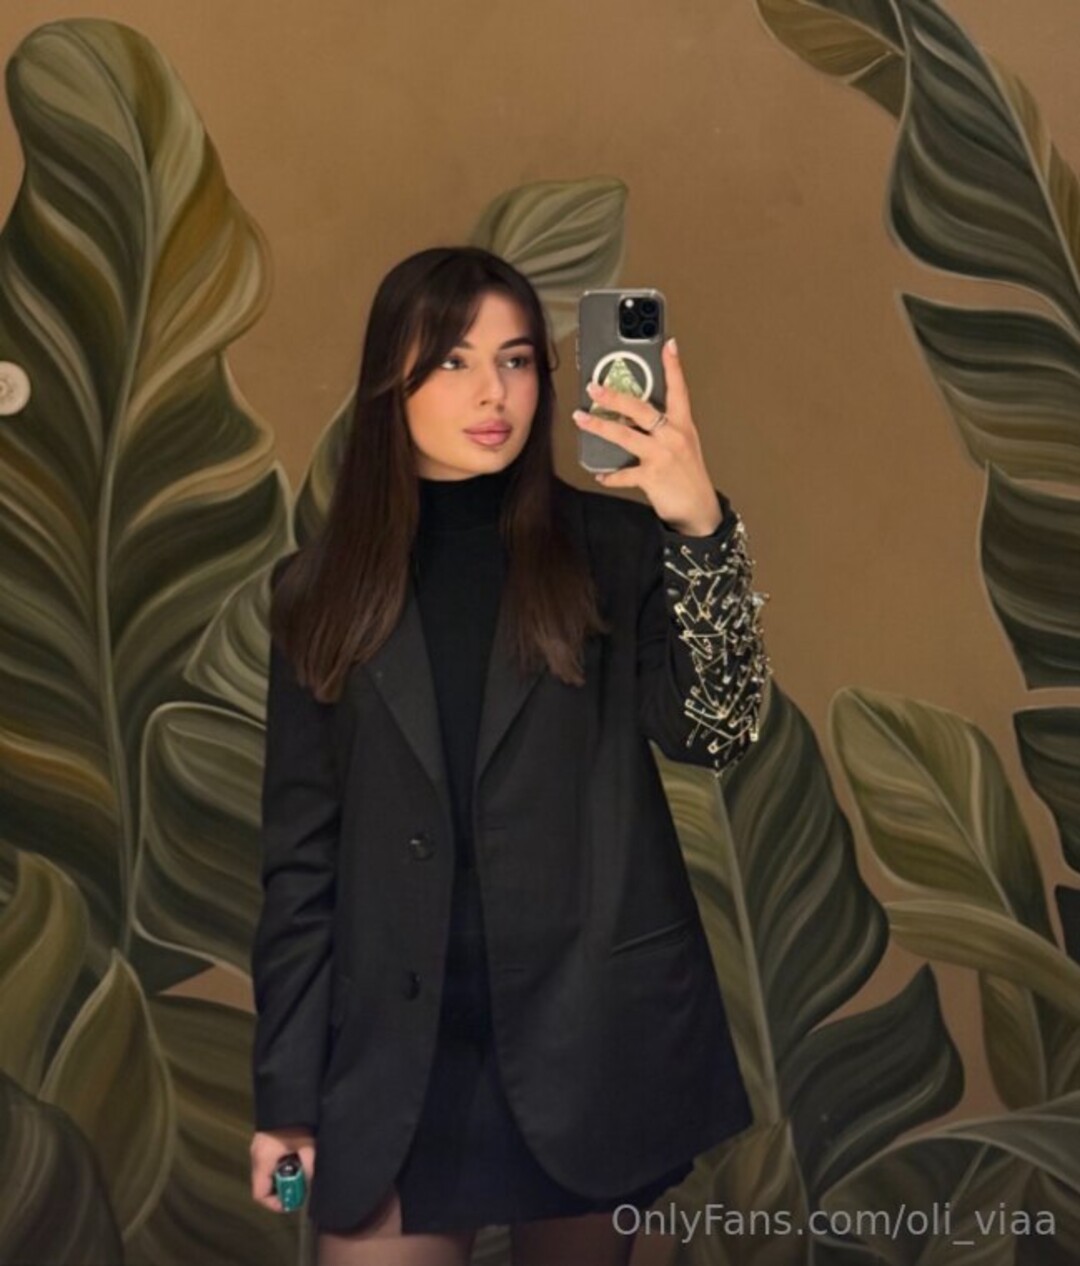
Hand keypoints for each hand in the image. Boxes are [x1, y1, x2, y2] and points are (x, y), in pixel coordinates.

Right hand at [250, 1127, 315, 1212]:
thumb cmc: (296, 1121)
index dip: (275, 1203)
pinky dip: (284, 1163)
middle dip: (283, 1188)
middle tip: (302, 1184)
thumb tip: (312, 1183)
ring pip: (269, 1172)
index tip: (293, 1202)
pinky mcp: (266, 1140)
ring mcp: (259, 1147)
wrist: (290, 1096)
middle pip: (265, 1184)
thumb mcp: (308, 1146)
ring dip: (285, 1175)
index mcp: (262, 1160)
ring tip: (303, 1167)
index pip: (259, 1194)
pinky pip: (271, 1161)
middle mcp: (256, 1156)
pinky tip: (299, 1154)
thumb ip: (310, 1168)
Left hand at [573, 338, 722, 535]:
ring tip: (581, 418)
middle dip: (614, 396)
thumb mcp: (683, 444)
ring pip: (625, 436)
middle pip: (641, 409)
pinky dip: (609, 475)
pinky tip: (600, 474)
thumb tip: (632, 416)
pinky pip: (624, 474)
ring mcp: (662, 456)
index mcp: (682, 425)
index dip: (674, 367)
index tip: (668, 344)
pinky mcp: (652, 477)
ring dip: (599, 426)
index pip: (679, 390)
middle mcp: (673, 436)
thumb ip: (663, 428)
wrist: (699, 510)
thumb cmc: (688, 475)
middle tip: (594, 386)